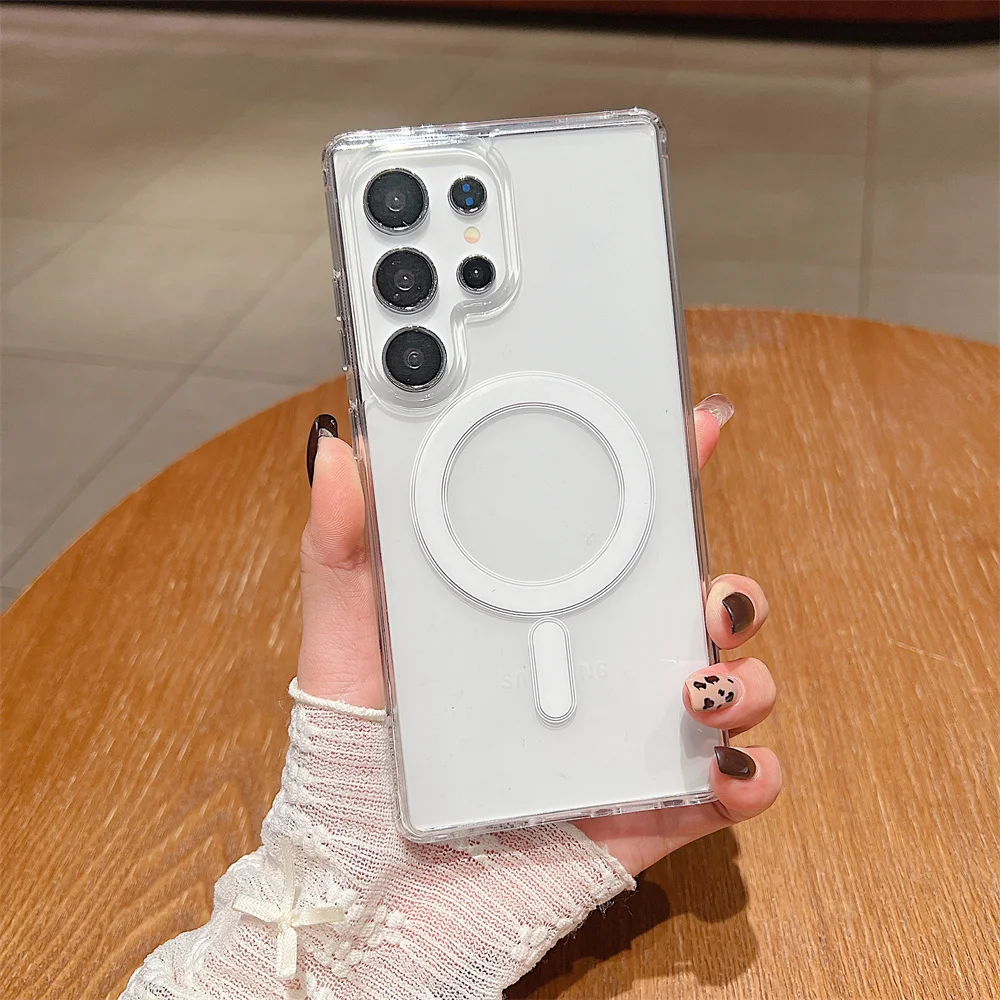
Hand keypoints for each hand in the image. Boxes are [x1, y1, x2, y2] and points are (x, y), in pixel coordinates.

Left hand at [298, 398, 780, 875]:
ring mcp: (624, 740)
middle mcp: (593, 670)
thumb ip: (342, 551)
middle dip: (727, 587)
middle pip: (689, 608)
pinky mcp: (643, 813)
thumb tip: (336, 453)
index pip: (614, 540)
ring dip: (746, 675)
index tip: (694, 430)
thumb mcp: (346, 644)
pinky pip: (724, 790)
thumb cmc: (353, 764)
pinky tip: (728, 767)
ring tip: (700, 684)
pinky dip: (750, 775)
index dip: (664, 482)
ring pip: (726, 687)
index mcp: (537, 617)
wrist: (364, 896)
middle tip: (711, 590)